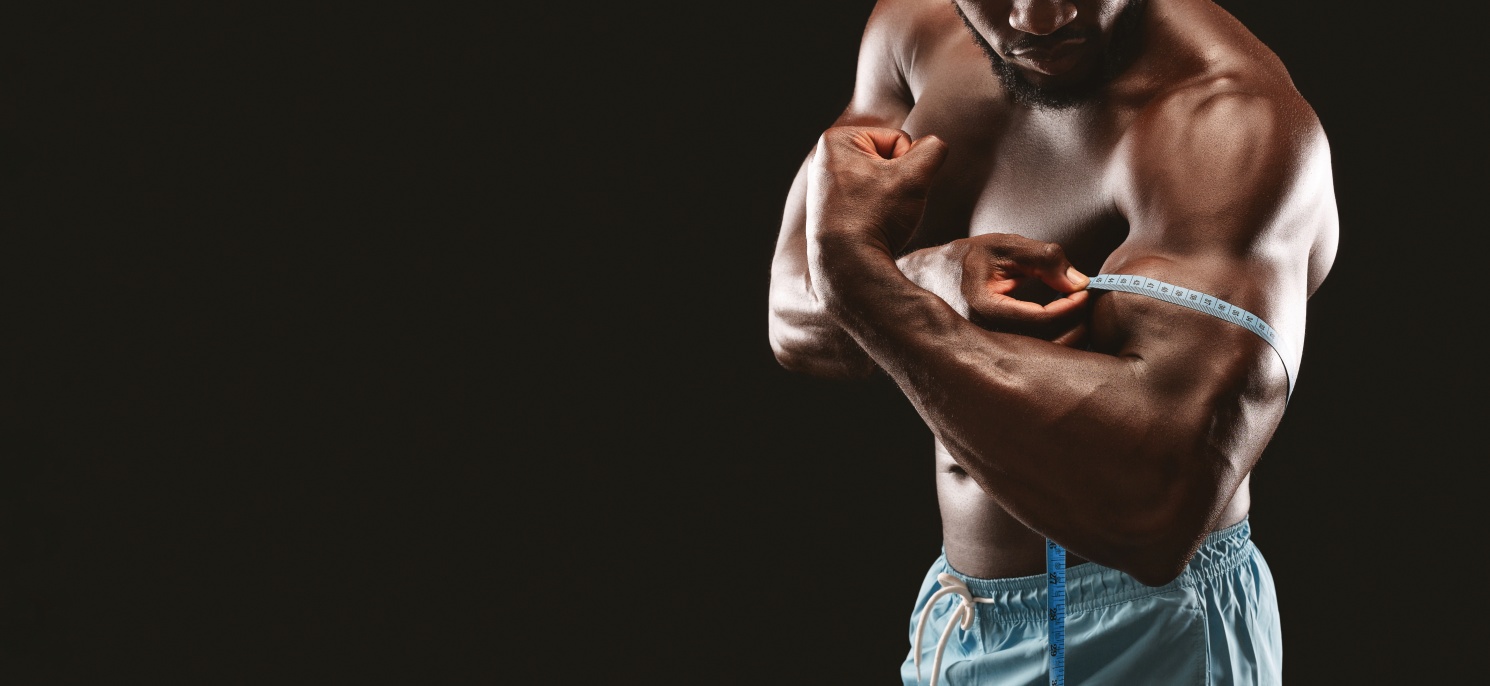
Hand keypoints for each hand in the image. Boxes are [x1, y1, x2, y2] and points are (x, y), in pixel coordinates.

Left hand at [805, 126, 948, 255]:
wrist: (847, 266)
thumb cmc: (875, 217)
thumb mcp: (914, 177)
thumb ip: (932, 150)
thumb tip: (934, 145)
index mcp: (836, 140)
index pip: (899, 140)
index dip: (906, 168)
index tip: (888, 192)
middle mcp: (824, 158)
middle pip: (887, 159)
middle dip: (897, 182)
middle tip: (882, 207)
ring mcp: (824, 185)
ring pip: (880, 181)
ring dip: (889, 198)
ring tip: (874, 218)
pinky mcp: (828, 207)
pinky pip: (867, 199)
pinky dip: (874, 212)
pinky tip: (866, 227)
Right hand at [899, 233, 1091, 346]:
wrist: (924, 280)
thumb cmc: (964, 259)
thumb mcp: (1002, 246)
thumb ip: (1042, 258)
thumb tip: (1080, 282)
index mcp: (983, 309)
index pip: (1041, 320)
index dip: (1071, 306)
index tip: (1085, 290)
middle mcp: (983, 339)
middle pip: (1045, 347)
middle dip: (1075, 327)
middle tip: (1087, 305)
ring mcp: (986, 353)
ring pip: (1039, 360)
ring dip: (1065, 338)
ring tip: (1076, 313)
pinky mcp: (991, 358)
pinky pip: (1028, 359)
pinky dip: (1050, 344)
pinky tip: (1058, 325)